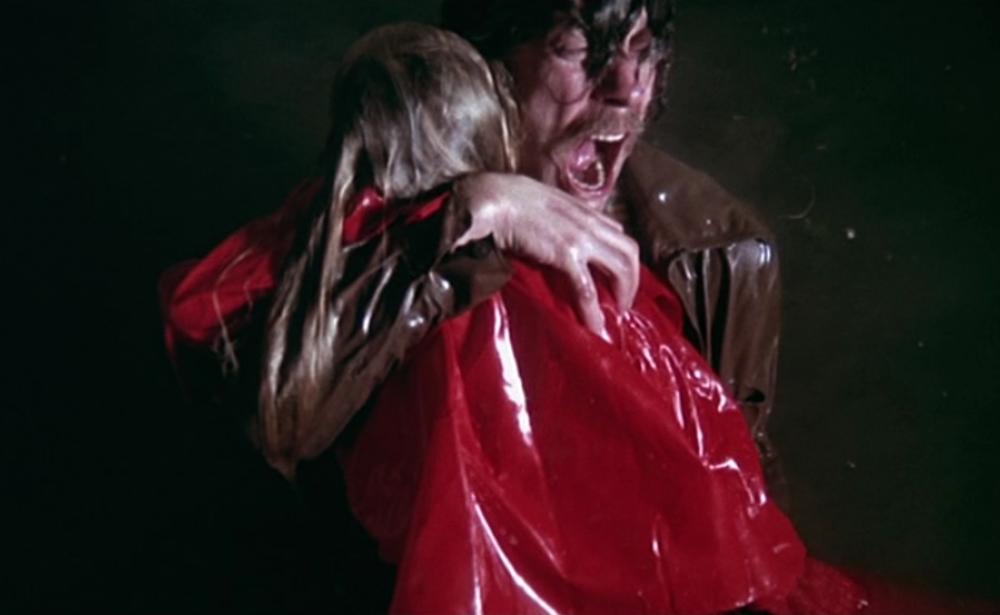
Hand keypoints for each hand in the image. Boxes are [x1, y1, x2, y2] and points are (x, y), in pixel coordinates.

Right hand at [454, 172, 639, 339]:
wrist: (492, 200)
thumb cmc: (507, 199)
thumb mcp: (543, 202)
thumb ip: (558, 218)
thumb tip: (555, 234)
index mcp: (583, 210)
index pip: (617, 233)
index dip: (622, 257)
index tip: (616, 277)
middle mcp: (590, 222)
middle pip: (629, 251)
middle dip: (633, 280)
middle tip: (622, 302)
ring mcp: (581, 238)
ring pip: (621, 268)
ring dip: (623, 293)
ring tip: (615, 314)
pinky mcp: (566, 255)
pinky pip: (587, 288)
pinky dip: (593, 310)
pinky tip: (594, 325)